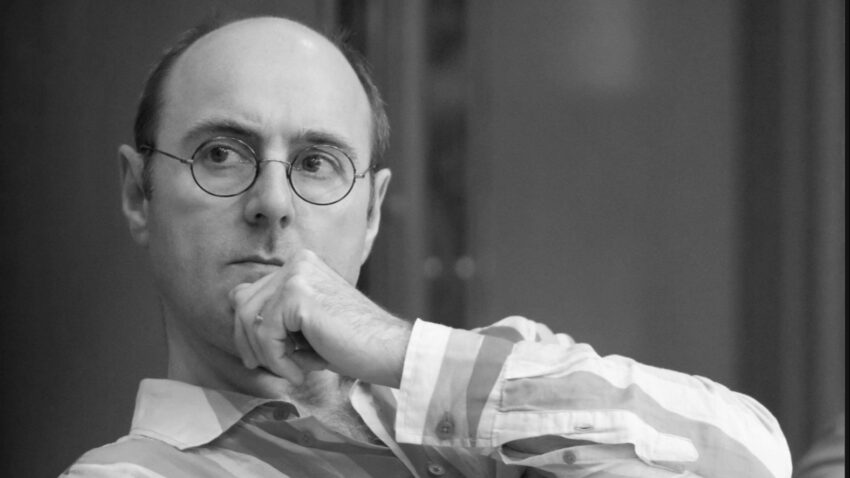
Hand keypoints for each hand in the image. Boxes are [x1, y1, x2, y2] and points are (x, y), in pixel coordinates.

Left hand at [229, 249, 411, 387]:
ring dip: (265, 354)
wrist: (389, 350)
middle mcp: (298, 262)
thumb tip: (238, 317)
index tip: (260, 357)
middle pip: (242, 303)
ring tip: (291, 370)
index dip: (247, 329)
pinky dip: (277, 360)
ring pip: (250, 319)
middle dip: (248, 342)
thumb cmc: (351, 344)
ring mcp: (298, 274)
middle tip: (264, 368)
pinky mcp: (298, 294)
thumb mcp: (305, 324)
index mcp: (301, 264)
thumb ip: (277, 314)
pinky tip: (300, 370)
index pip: (248, 293)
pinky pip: (266, 334)